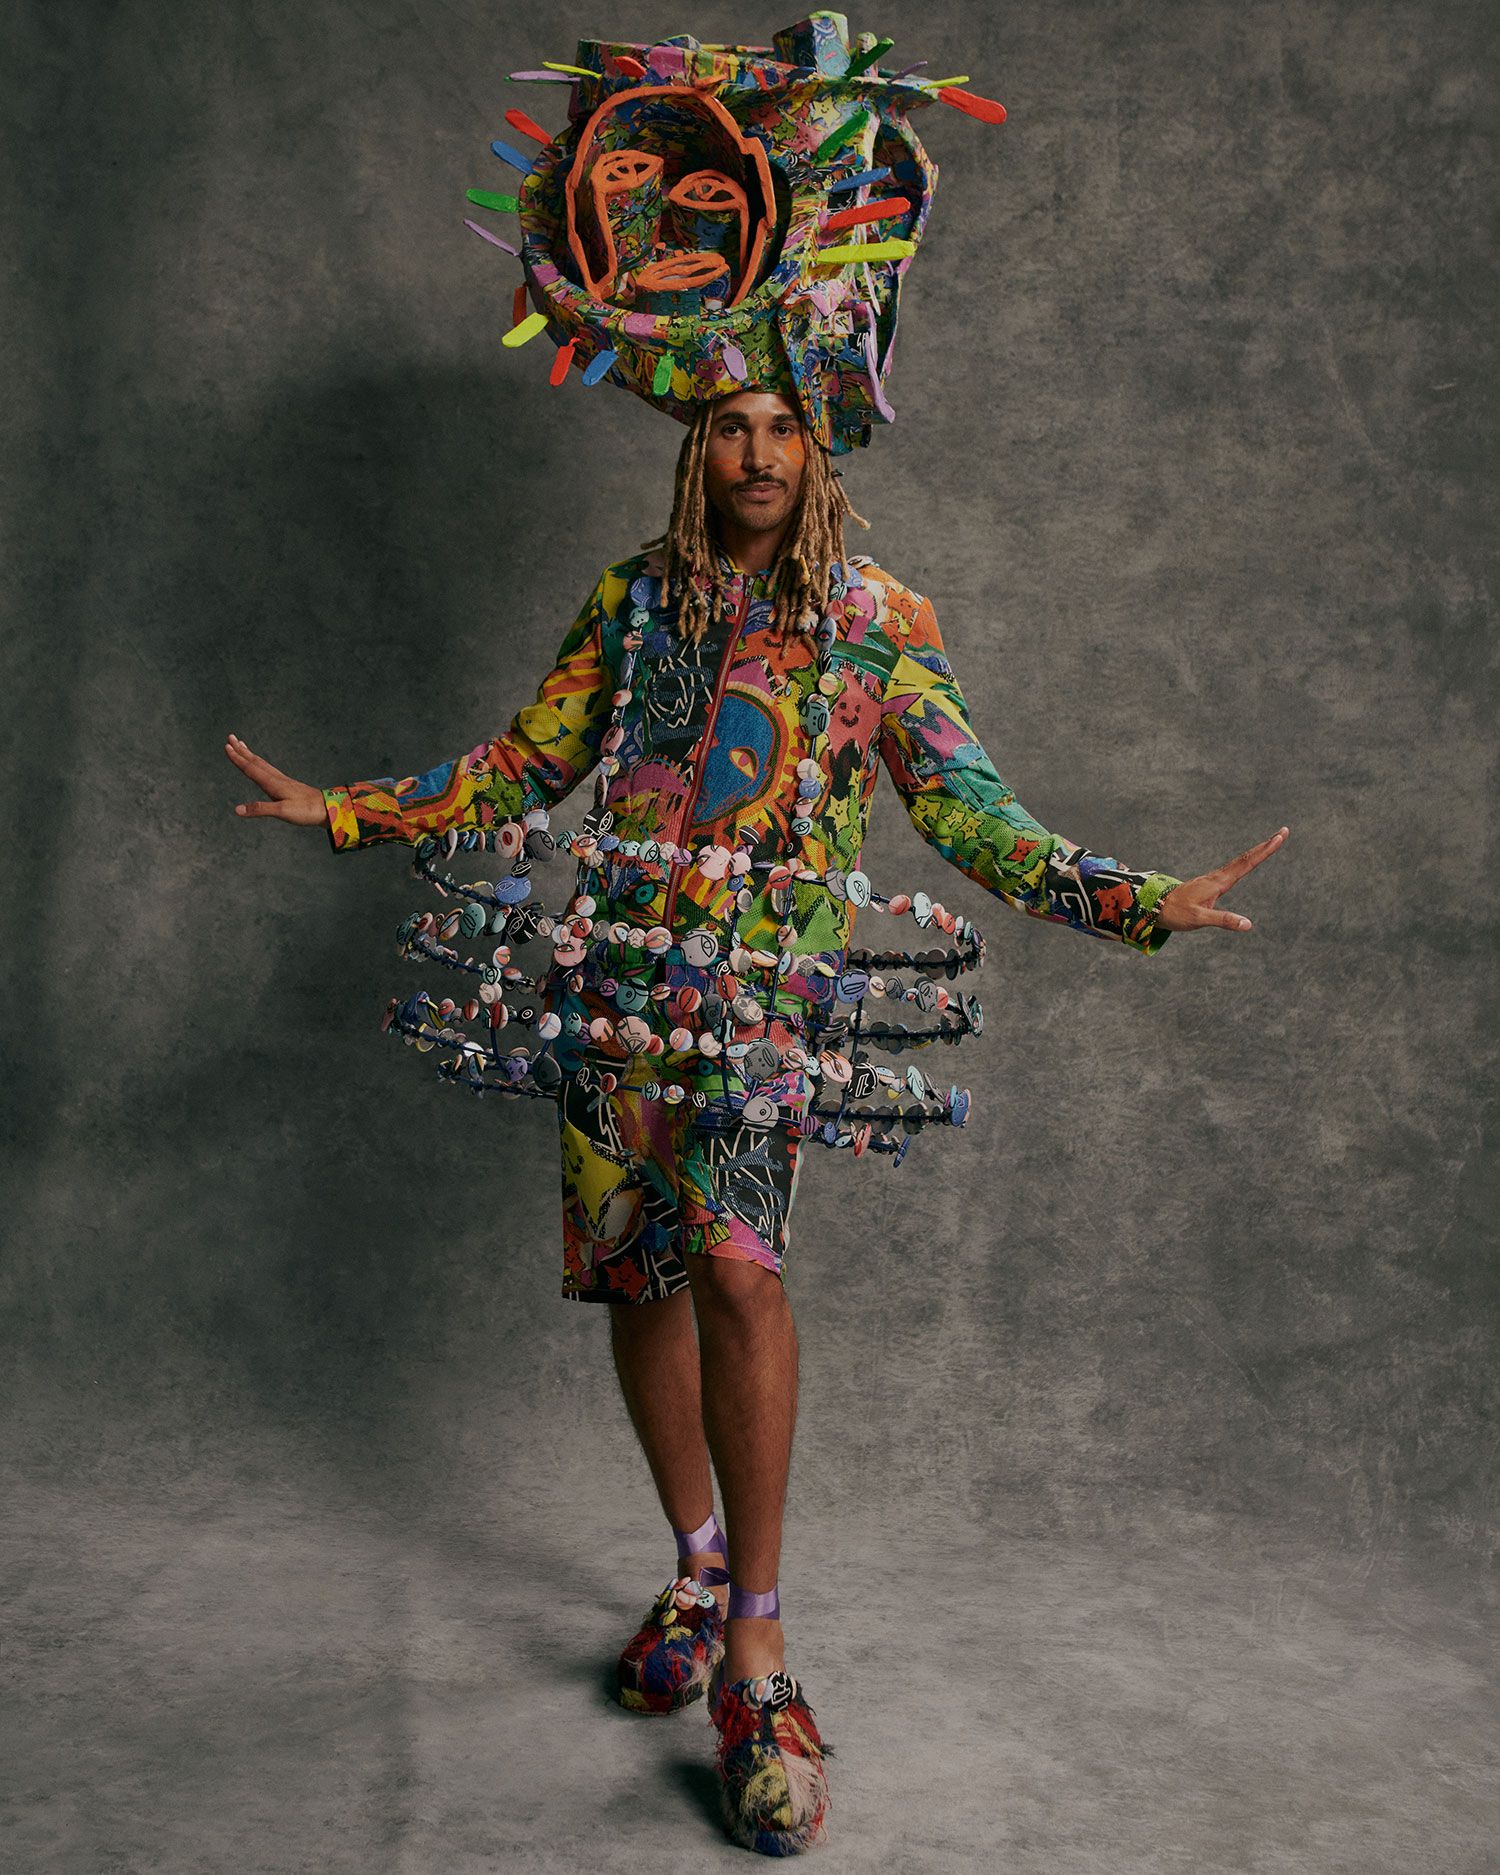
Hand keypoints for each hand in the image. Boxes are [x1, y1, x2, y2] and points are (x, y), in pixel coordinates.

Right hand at [225, 733, 326, 827]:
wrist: (328, 809)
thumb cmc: (306, 811)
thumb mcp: (282, 812)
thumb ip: (260, 809)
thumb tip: (237, 810)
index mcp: (273, 783)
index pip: (251, 768)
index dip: (238, 758)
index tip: (227, 746)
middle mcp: (276, 779)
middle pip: (255, 761)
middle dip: (241, 750)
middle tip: (230, 737)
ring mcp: (283, 781)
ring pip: (262, 764)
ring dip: (250, 755)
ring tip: (242, 746)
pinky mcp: (288, 785)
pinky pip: (269, 770)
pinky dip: (260, 764)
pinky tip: (262, 766)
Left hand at [1155, 826, 1288, 933]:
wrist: (1155, 907)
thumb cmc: (1176, 913)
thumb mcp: (1200, 920)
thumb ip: (1223, 921)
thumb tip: (1248, 924)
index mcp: (1218, 882)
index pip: (1246, 863)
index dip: (1264, 851)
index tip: (1279, 837)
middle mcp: (1217, 877)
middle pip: (1246, 858)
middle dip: (1266, 845)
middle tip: (1284, 831)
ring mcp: (1213, 879)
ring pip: (1240, 862)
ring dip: (1257, 852)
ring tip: (1272, 842)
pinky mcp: (1210, 884)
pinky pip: (1233, 869)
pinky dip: (1246, 861)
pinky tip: (1248, 861)